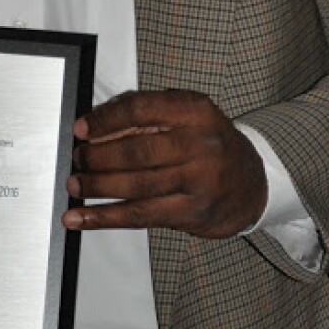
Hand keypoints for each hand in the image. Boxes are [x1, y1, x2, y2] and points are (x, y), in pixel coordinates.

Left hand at [62, 89, 266, 237]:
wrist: (253, 185)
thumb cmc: (211, 146)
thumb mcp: (189, 117)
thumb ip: (149, 115)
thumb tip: (96, 127)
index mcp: (196, 111)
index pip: (141, 109)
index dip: (105, 120)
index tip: (81, 128)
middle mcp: (200, 144)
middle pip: (136, 150)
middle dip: (97, 156)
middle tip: (78, 158)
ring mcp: (198, 181)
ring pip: (135, 185)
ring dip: (96, 186)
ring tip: (75, 184)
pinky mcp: (191, 213)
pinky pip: (139, 216)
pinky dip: (104, 218)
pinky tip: (80, 219)